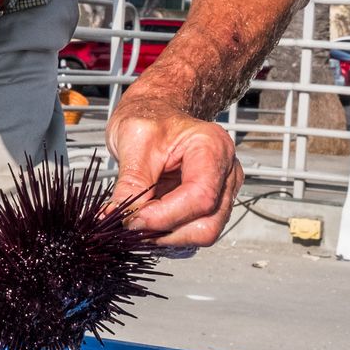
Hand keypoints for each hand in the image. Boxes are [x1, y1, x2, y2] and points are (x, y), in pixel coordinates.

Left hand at [104, 96, 243, 246]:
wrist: (156, 112)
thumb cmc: (149, 117)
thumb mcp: (133, 140)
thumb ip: (131, 181)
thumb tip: (122, 218)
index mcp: (213, 148)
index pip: (200, 196)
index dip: (165, 216)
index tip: (132, 220)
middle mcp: (226, 172)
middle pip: (208, 223)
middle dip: (167, 231)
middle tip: (131, 226)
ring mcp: (222, 191)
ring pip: (203, 232)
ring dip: (166, 236)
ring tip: (137, 224)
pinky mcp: (210, 205)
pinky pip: (193, 230)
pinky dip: (168, 233)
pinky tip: (147, 222)